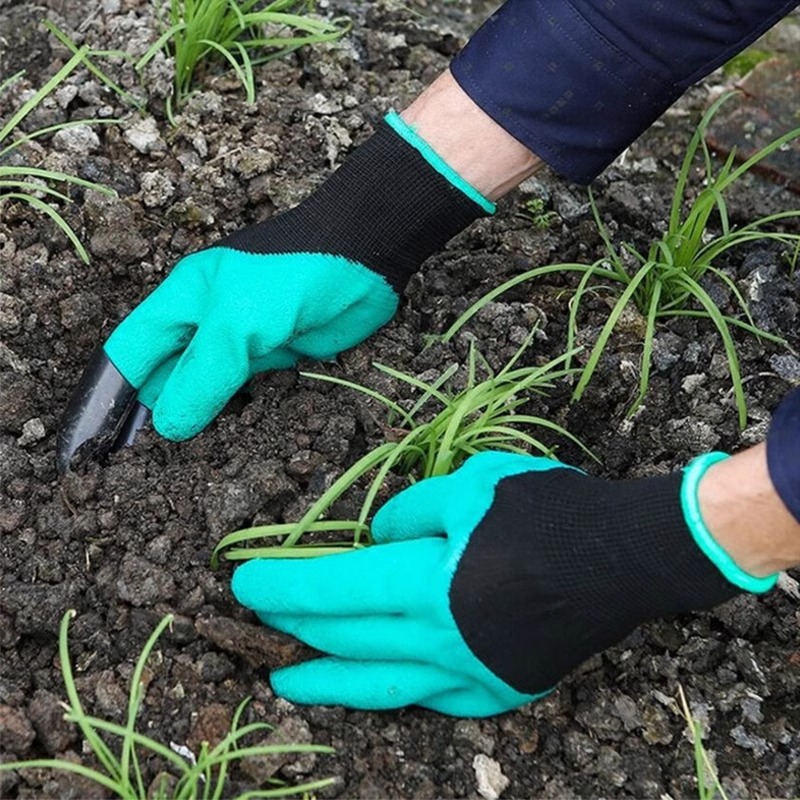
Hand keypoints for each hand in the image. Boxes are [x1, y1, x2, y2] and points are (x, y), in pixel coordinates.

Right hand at [56, 113, 490, 468]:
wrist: (366, 259)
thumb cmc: (292, 276)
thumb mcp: (237, 323)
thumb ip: (202, 374)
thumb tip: (166, 425)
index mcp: (181, 303)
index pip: (129, 355)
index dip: (108, 396)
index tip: (96, 444)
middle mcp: (205, 324)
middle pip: (165, 377)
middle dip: (152, 416)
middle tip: (135, 471)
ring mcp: (241, 343)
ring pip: (205, 390)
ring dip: (195, 421)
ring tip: (172, 470)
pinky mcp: (276, 358)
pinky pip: (245, 393)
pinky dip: (234, 417)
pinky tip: (225, 446)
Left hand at [232, 451, 773, 716]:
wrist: (628, 556)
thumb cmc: (549, 510)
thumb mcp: (472, 483)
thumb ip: (413, 511)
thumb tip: (380, 539)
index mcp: (428, 583)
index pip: (335, 587)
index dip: (285, 585)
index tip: (244, 582)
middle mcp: (440, 640)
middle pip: (349, 635)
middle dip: (297, 625)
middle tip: (260, 617)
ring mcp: (471, 674)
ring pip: (381, 684)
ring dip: (329, 681)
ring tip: (287, 683)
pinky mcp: (500, 688)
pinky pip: (434, 698)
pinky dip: (397, 690)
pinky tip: (378, 685)